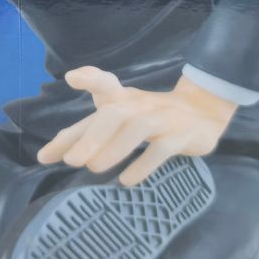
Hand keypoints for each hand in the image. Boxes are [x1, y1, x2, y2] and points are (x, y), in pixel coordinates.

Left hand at [37, 66, 236, 185]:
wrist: (203, 112)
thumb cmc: (151, 115)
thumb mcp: (122, 114)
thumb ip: (89, 129)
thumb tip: (54, 149)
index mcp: (124, 98)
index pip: (104, 85)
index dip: (90, 78)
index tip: (72, 78)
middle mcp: (140, 105)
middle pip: (114, 114)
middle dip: (91, 136)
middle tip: (71, 160)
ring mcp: (162, 119)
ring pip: (136, 129)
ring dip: (113, 148)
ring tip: (93, 168)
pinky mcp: (180, 136)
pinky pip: (162, 148)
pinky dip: (144, 164)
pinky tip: (128, 180)